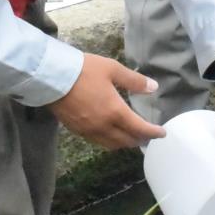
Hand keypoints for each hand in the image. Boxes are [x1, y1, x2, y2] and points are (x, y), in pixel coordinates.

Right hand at [49, 54, 164, 149]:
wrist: (51, 77)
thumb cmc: (84, 70)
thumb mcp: (112, 69)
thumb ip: (134, 81)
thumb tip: (153, 87)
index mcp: (115, 112)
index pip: (139, 128)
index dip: (153, 133)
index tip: (162, 133)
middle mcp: (103, 126)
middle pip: (126, 141)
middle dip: (140, 139)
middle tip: (149, 135)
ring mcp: (88, 130)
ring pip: (111, 144)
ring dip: (125, 143)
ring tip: (133, 136)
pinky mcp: (76, 130)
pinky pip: (98, 142)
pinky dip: (110, 141)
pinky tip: (111, 133)